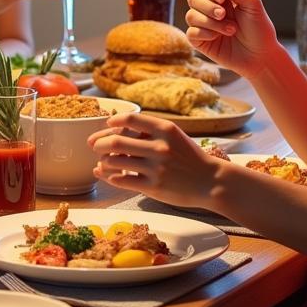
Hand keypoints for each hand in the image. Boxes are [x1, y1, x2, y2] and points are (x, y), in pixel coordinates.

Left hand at [89, 112, 221, 207]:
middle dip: (99, 143)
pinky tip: (110, 175)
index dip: (113, 122)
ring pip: (115, 162)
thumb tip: (114, 127)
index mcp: (165, 129)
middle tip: (94, 145)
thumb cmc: (189, 157)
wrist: (212, 181)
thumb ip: (149, 130)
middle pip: (115, 142)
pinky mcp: (154, 187)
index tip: (107, 125)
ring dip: (103, 161)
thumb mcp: (174, 135)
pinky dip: (111, 177)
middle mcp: (160, 147)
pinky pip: (122, 180)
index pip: (130, 119)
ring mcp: (156, 168)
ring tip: (103, 162)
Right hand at [184, 0, 280, 78]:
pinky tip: (217, 38)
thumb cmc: (259, 30)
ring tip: (231, 30)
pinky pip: (191, 33)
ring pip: (191, 16)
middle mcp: (209, 10)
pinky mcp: (200, 42)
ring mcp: (203, 26)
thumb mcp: (251, 4)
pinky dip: (205, 34)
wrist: (262, 57)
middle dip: (208, 6)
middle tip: (224, 14)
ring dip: (211, 22)